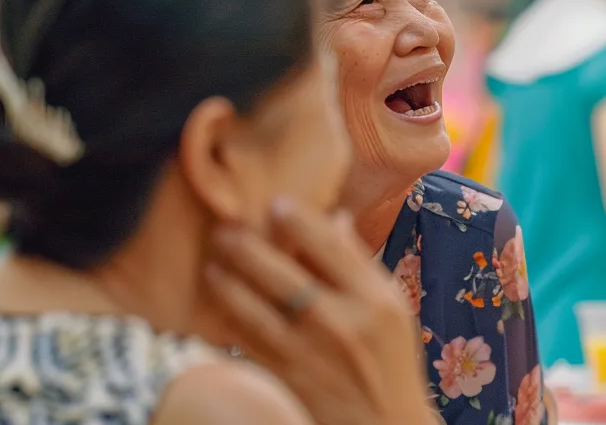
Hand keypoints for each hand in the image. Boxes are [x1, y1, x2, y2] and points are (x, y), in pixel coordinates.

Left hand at [206, 199, 440, 424]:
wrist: (385, 423)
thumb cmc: (392, 360)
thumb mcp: (393, 308)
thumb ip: (362, 264)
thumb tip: (336, 218)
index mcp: (375, 299)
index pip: (333, 247)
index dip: (300, 221)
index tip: (277, 202)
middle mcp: (342, 322)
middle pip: (285, 275)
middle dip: (248, 248)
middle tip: (224, 228)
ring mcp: (311, 350)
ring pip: (257, 308)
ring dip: (228, 283)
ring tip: (211, 264)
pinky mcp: (287, 374)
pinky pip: (248, 341)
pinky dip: (229, 320)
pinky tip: (216, 302)